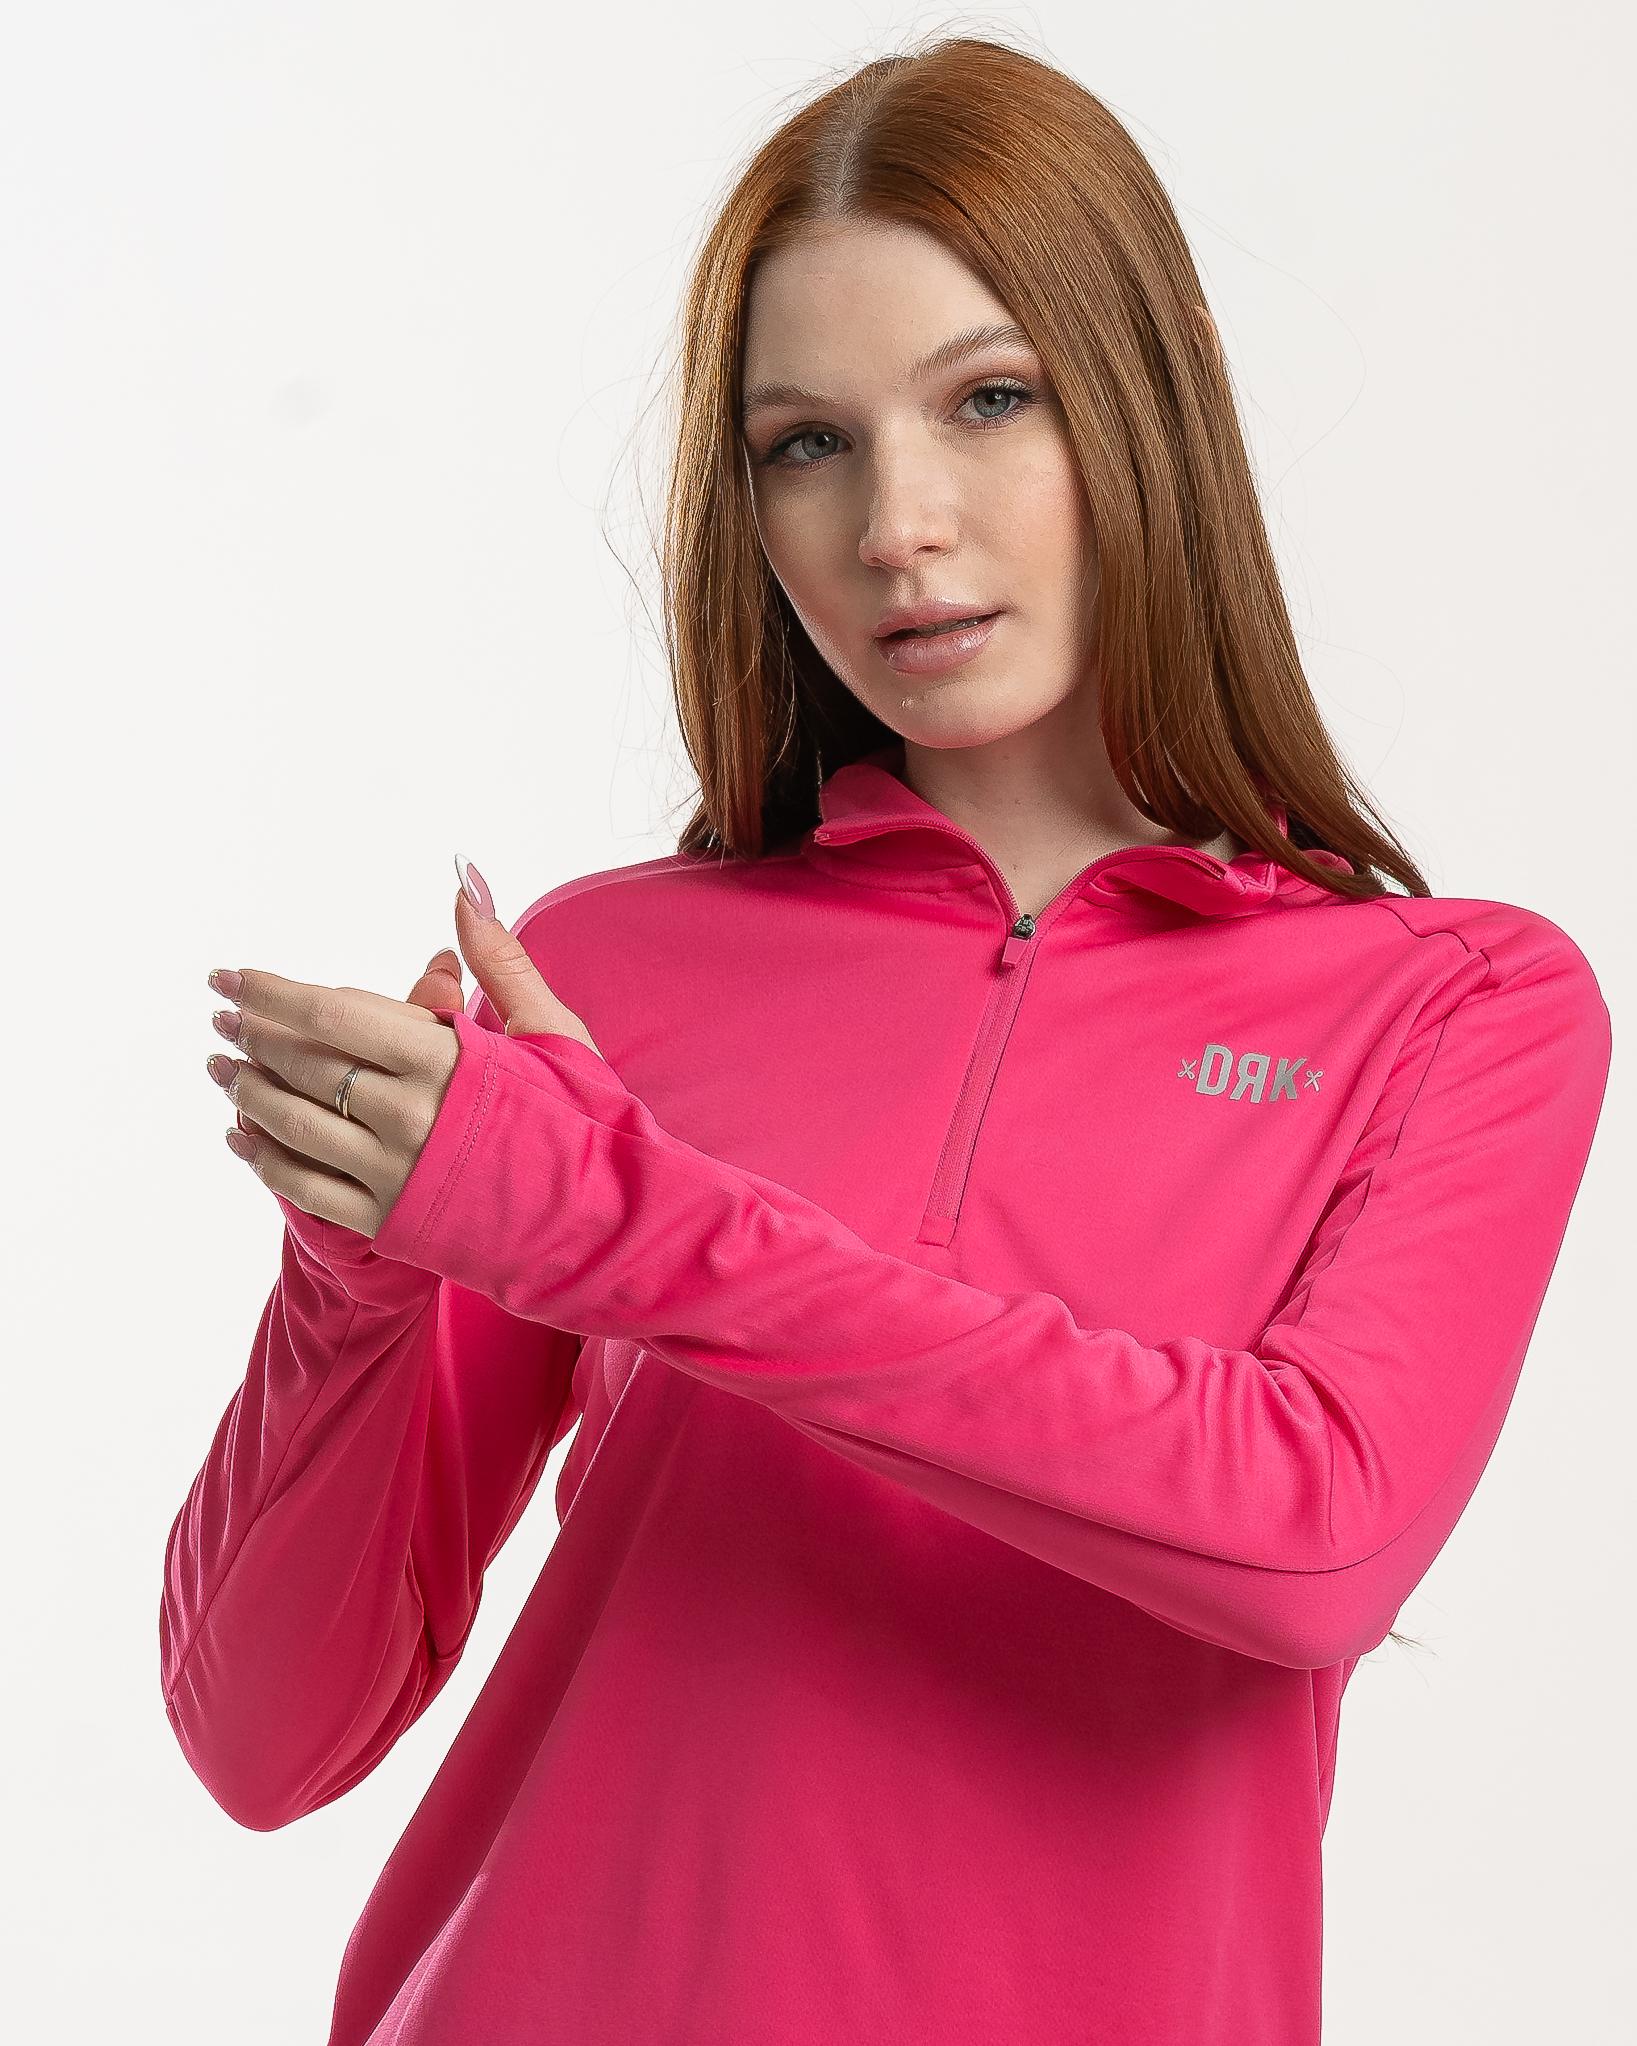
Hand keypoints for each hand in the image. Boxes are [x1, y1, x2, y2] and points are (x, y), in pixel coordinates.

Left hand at [205, 862, 600, 1237]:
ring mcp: (396, 1172)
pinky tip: (242, 1136)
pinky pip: (305, 1187)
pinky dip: (264, 1159)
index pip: (334, 1013)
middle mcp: (411, 1115)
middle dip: (253, 1036)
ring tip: (222, 1068)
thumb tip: (464, 878)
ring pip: (294, 1124)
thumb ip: (498, 955)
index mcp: (448, 1060)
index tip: (232, 976)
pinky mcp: (390, 1220)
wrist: (608, 1221)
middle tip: (221, 1016)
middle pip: (304, 1065)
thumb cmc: (584, 1116)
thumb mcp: (550, 1028)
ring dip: (247, 1092)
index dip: (273, 992)